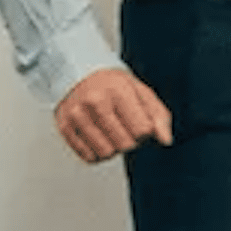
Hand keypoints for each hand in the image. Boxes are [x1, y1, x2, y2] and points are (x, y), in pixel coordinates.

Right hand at [54, 67, 172, 164]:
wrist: (79, 73)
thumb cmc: (113, 84)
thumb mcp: (141, 92)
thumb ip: (158, 116)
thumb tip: (165, 140)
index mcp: (118, 90)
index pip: (142, 131)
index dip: (145, 131)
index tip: (138, 121)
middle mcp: (94, 102)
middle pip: (125, 145)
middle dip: (130, 141)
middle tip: (123, 126)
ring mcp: (77, 115)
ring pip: (106, 153)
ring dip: (113, 148)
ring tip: (110, 131)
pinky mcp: (64, 127)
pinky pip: (88, 157)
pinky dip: (97, 152)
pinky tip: (97, 136)